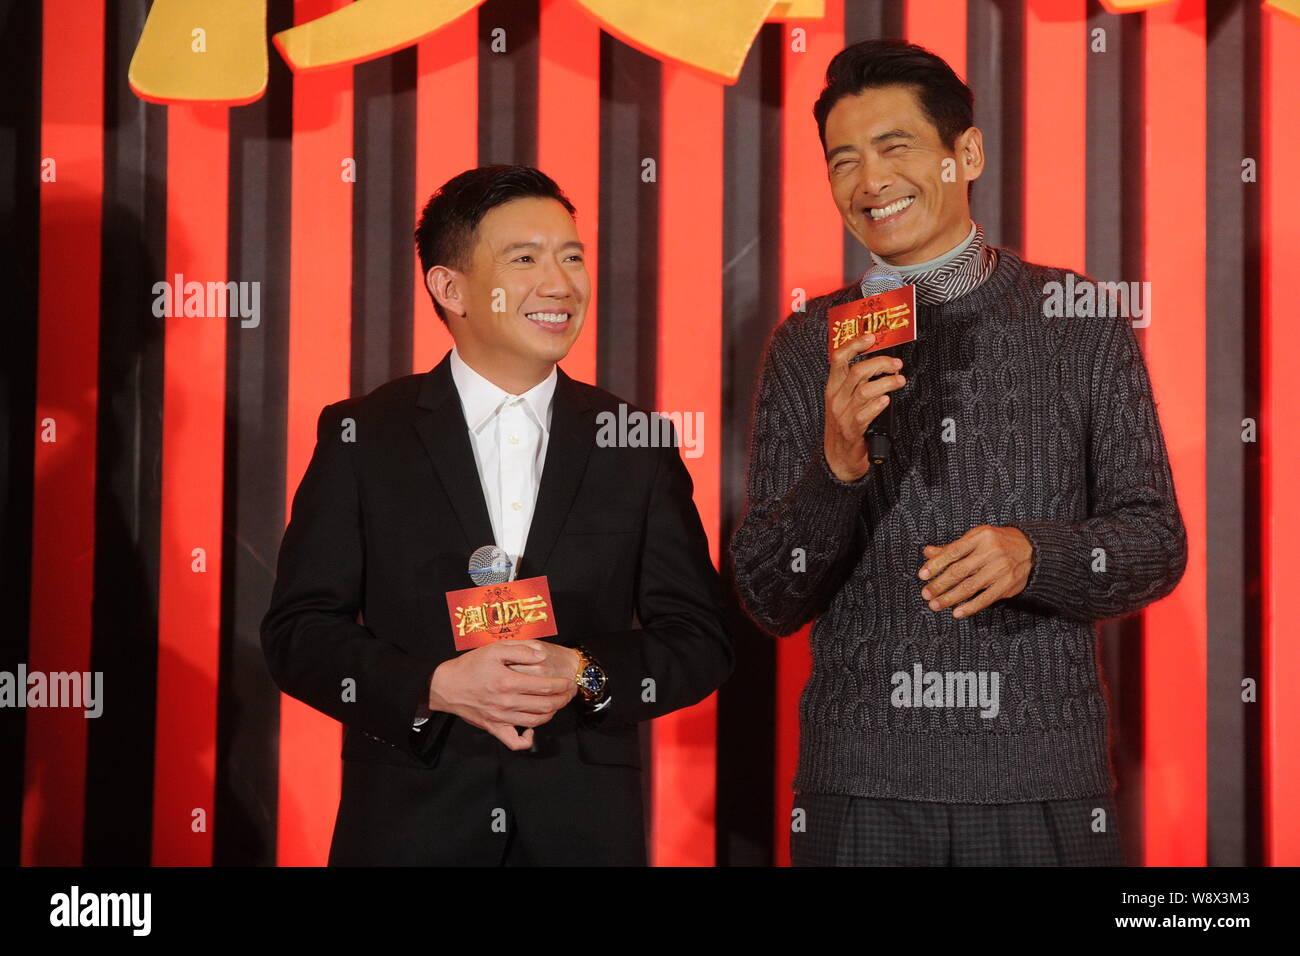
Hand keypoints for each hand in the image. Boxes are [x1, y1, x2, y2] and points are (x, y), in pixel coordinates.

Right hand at [427, 642, 576, 750]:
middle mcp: (507, 702)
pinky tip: (532, 728)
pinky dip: (528, 739)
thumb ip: (520, 650)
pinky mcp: (494, 728)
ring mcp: (501, 718)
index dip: (562, 685)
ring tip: (557, 704)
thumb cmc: (471, 666)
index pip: (546, 686)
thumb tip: (542, 655)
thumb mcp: (494, 649)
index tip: (569, 682)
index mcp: (508, 682)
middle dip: (563, 699)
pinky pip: (515, 742)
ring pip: (536, 721)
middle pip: (546, 705)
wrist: (447, 686)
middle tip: (570, 692)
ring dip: (552, 713)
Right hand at [823, 333, 906, 481]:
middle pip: (857, 371)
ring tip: (899, 381)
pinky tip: (887, 401)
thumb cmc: (844, 428)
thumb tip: (878, 365)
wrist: (837, 460)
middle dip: (881, 363)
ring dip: (886, 383)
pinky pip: (866, 412)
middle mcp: (836, 398)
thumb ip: (855, 383)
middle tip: (896, 364)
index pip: (839, 358)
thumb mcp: (843, 401)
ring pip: (865, 390)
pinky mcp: (852, 430)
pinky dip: (879, 404)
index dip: (855, 345)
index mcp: (832, 387)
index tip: (871, 337)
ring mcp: (843, 414)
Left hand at [917, 525, 1033, 618]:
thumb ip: (952, 547)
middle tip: (926, 594)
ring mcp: (1000, 569)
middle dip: (939, 584)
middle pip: (959, 571)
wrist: (1033, 549)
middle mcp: (991, 552)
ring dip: (950, 598)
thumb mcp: (976, 538)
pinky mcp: (1008, 585)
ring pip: (970, 586)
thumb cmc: (998, 542)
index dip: (935, 564)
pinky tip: (957, 612)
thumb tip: (927, 552)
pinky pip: (986, 599)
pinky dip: (970, 607)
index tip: (922, 575)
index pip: (953, 552)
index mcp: (980, 537)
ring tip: (935, 605)